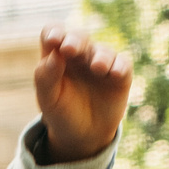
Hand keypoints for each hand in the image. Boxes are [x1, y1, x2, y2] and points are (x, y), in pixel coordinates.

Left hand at [34, 25, 132, 163]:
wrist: (82, 136)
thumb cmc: (60, 112)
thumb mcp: (48, 99)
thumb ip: (46, 77)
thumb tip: (55, 54)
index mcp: (57, 56)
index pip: (53, 33)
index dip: (54, 32)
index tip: (53, 40)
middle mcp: (79, 54)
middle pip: (79, 37)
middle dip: (75, 40)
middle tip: (70, 49)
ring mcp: (100, 62)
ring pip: (102, 51)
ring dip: (100, 56)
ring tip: (97, 67)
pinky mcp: (119, 75)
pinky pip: (123, 64)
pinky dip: (119, 66)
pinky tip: (114, 72)